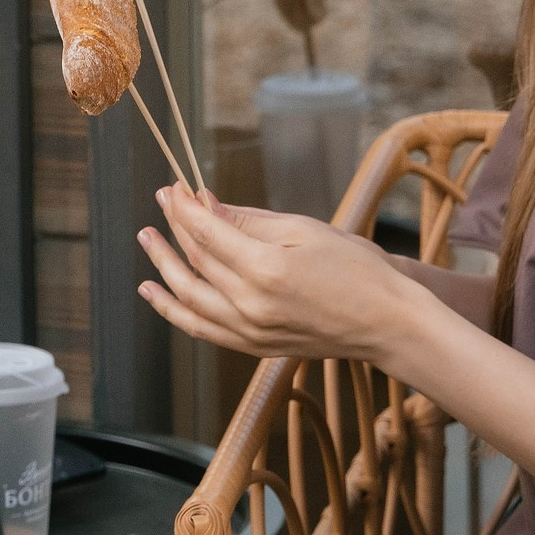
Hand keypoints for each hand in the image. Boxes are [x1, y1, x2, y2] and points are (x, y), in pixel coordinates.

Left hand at [136, 187, 419, 365]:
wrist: (386, 322)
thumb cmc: (356, 268)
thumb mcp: (304, 230)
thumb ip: (250, 220)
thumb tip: (206, 206)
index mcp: (266, 270)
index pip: (207, 232)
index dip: (185, 207)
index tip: (173, 187)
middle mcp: (251, 305)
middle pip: (196, 261)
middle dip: (175, 227)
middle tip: (164, 201)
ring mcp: (250, 331)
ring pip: (189, 297)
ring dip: (163, 266)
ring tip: (148, 239)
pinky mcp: (254, 347)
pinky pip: (201, 328)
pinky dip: (174, 309)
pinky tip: (156, 291)